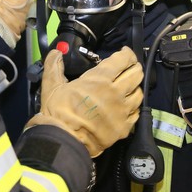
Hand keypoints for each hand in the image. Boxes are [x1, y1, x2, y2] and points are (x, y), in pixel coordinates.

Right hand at [26, 47, 142, 156]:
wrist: (65, 140)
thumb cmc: (59, 111)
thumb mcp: (52, 86)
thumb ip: (54, 67)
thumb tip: (56, 52)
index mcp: (100, 79)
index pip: (122, 60)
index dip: (127, 54)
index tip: (125, 53)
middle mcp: (116, 92)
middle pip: (136, 74)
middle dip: (135, 67)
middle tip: (130, 67)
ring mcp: (122, 110)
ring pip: (139, 93)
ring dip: (135, 87)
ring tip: (130, 87)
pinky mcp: (124, 127)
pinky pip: (136, 113)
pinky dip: (134, 107)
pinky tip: (128, 106)